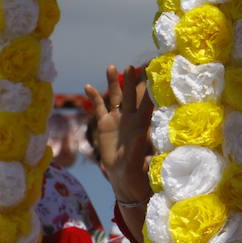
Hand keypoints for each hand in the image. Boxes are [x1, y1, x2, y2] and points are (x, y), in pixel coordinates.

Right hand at [84, 65, 153, 206]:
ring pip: (115, 97)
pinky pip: (99, 108)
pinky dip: (94, 97)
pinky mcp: (105, 125)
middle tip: (132, 66)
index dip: (149, 89)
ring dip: (113, 82)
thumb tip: (141, 137)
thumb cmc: (136, 171)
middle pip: (131, 95)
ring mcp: (117, 120)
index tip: (153, 74)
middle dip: (132, 81)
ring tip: (111, 66)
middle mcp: (130, 118)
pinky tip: (88, 86)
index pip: (147, 103)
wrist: (124, 177)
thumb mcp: (138, 161)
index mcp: (142, 125)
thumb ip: (138, 149)